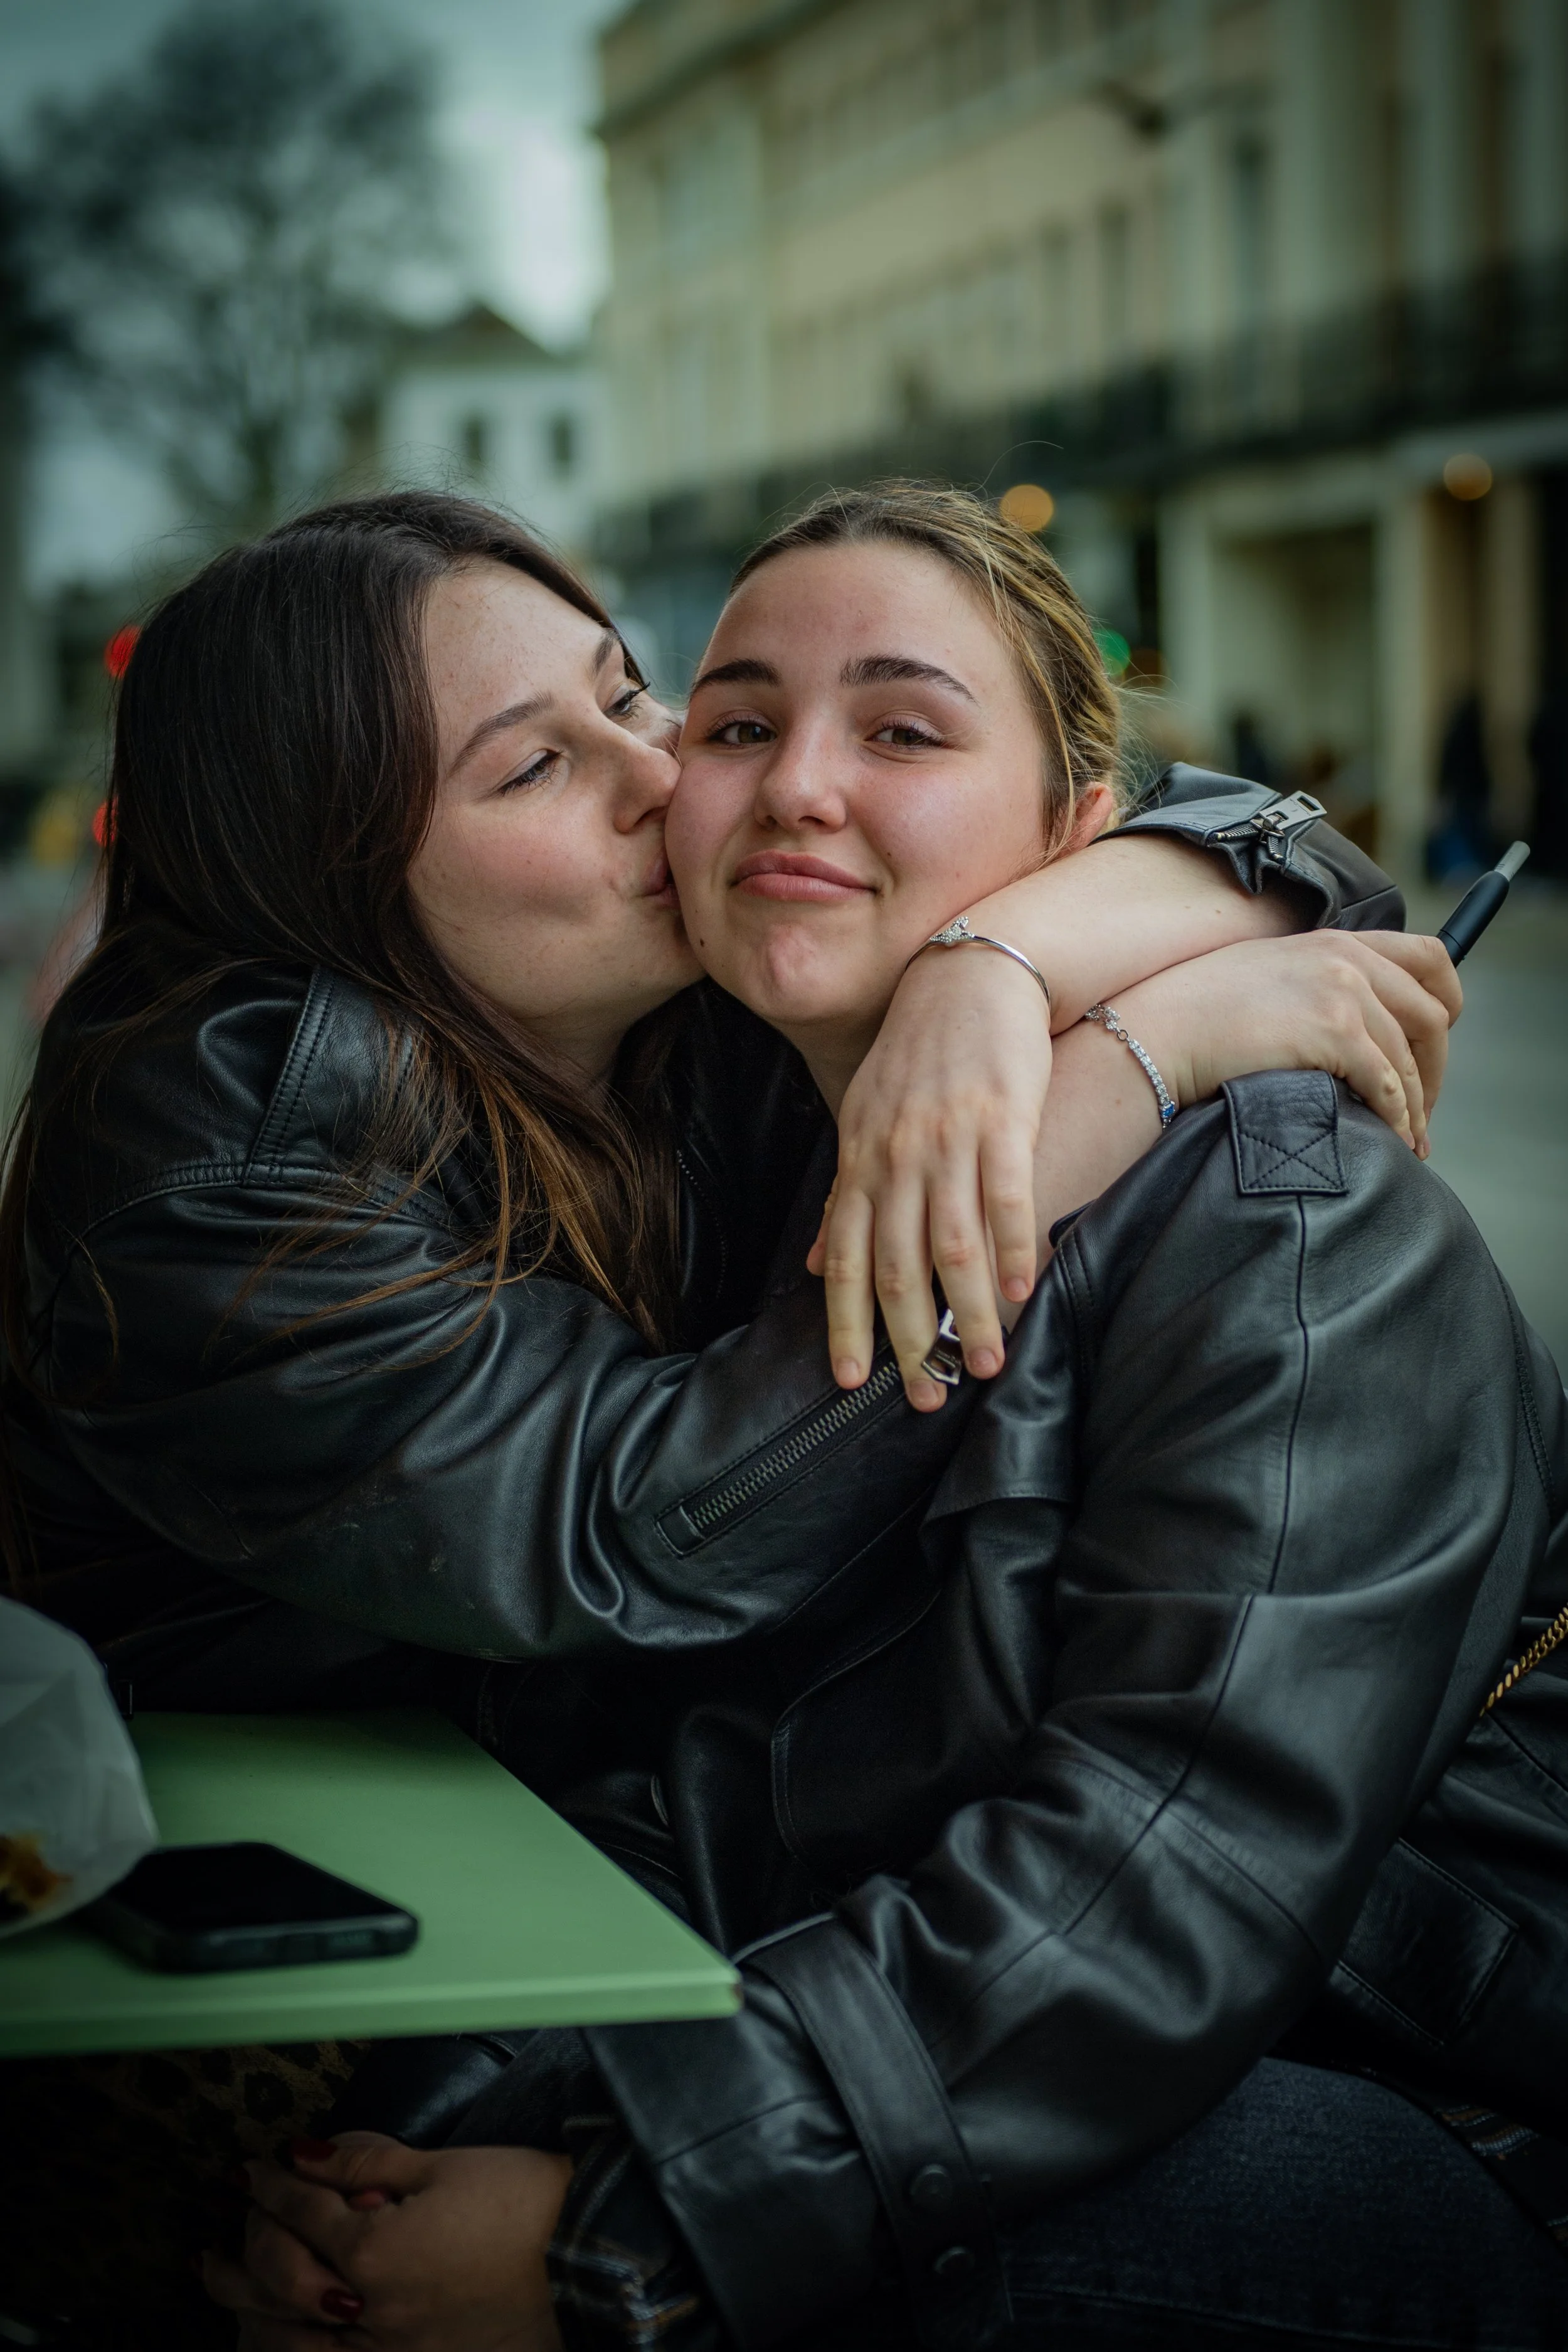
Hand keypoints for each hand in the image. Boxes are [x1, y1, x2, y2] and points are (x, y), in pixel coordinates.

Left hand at [201, 2131, 570, 2351]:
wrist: (584, 2265)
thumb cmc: (523, 2207)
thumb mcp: (442, 2166)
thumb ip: (364, 2161)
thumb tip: (302, 2153)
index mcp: (377, 2252)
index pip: (300, 2210)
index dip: (271, 2182)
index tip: (253, 2167)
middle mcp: (370, 2314)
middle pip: (274, 2284)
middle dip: (241, 2248)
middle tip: (219, 2231)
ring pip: (287, 2346)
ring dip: (246, 2313)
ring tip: (223, 2288)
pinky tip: (275, 2337)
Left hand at [808, 942, 1051, 1409]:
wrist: (969, 977)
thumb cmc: (916, 1055)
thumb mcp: (863, 1120)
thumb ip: (844, 1196)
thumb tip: (817, 1266)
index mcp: (861, 1161)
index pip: (847, 1260)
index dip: (847, 1324)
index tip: (852, 1381)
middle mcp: (897, 1157)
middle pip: (898, 1268)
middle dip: (911, 1341)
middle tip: (927, 1399)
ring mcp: (949, 1141)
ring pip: (954, 1247)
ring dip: (970, 1315)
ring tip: (984, 1364)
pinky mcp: (1002, 1123)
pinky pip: (1007, 1200)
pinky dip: (1014, 1251)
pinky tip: (1024, 1292)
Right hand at [1116, 930, 1460, 1152]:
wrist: (1158, 1030)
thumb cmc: (1197, 1013)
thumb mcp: (1268, 974)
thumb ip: (1316, 983)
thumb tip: (1350, 1027)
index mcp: (1337, 941)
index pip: (1429, 957)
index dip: (1447, 1004)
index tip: (1436, 1046)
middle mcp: (1348, 959)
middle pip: (1431, 1014)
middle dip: (1435, 1069)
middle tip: (1422, 1109)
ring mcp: (1343, 992)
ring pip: (1410, 1058)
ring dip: (1416, 1106)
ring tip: (1409, 1139)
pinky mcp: (1333, 1031)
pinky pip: (1387, 1083)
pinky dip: (1396, 1116)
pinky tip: (1389, 1137)